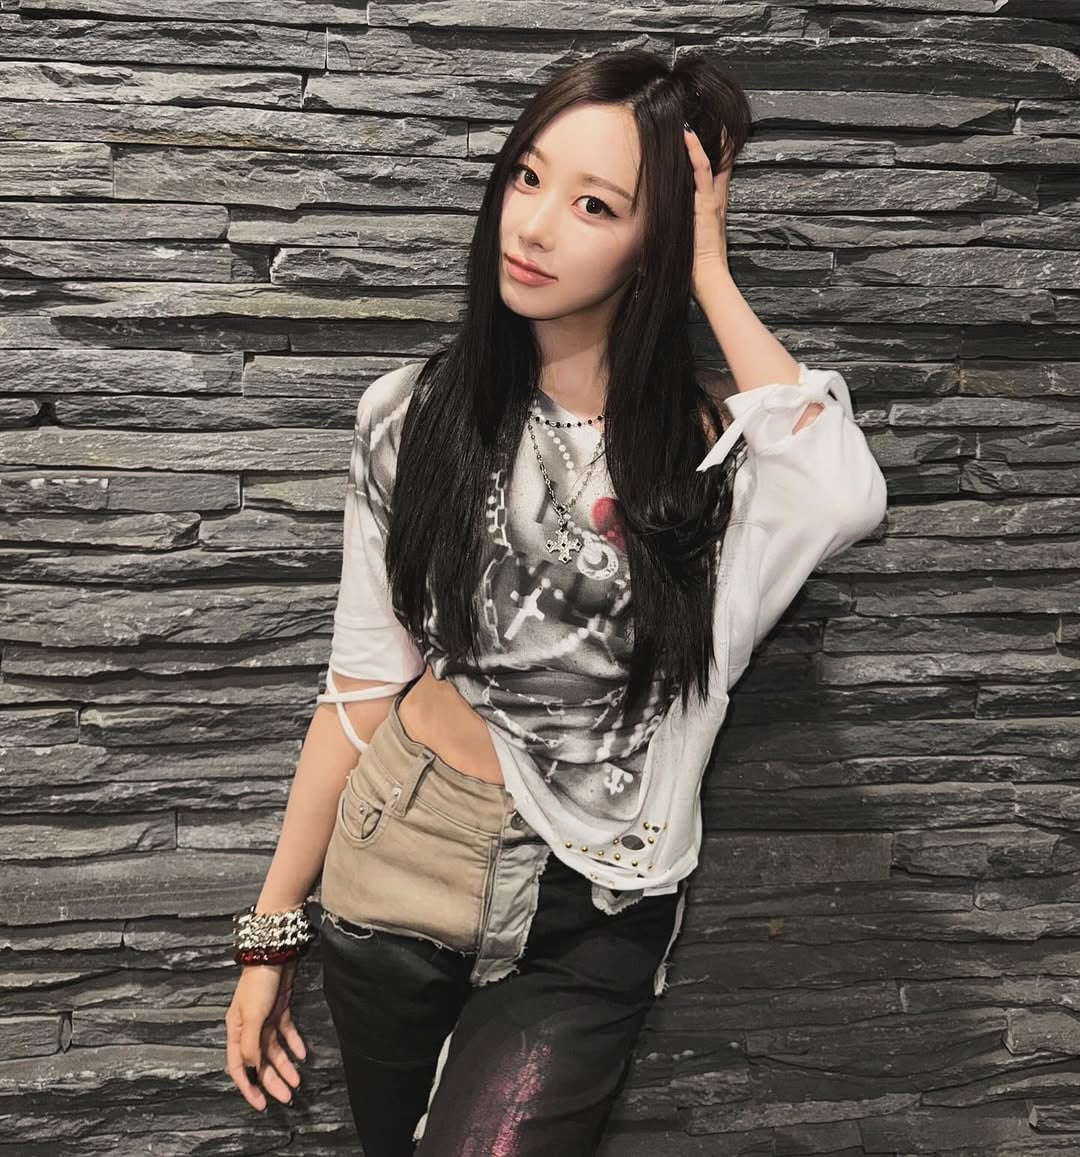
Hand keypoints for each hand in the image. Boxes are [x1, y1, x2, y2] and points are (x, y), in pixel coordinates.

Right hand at [225, 958, 305, 1110]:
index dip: (248, 1087)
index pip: (239, 1067)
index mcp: (236, 1032)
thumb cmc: (257, 983)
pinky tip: (302, 1055)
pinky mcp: (280, 1011)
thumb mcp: (252, 1015)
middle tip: (286, 1097)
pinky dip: (294, 1044)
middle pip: (260, 1062)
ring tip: (297, 1082)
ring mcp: (265, 1020)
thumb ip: (250, 1043)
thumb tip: (251, 1067)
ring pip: (274, 1051)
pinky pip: (287, 1034)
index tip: (260, 1104)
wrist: (274, 954)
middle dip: (272, 1081)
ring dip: (285, 1067)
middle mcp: (249, 1029)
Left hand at [683, 124, 732, 300]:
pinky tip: (687, 137)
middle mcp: (715, 199)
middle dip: (716, 139)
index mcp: (712, 207)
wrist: (709, 277)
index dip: (711, 154)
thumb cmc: (696, 264)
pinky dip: (695, 153)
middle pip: (719, 161)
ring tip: (692, 119)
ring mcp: (712, 200)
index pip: (714, 173)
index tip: (704, 137)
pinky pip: (702, 171)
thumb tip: (658, 227)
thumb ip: (678, 228)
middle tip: (709, 117)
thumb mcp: (687, 240)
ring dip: (703, 139)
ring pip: (712, 161)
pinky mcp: (707, 204)